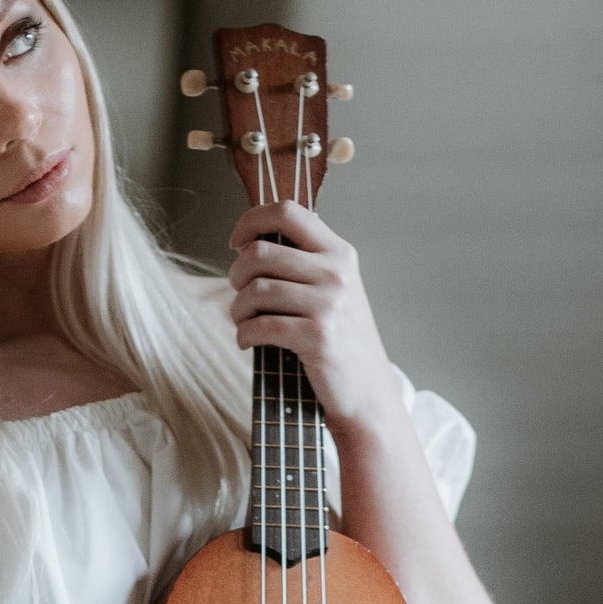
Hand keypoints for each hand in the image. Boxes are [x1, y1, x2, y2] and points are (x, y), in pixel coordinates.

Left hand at [227, 201, 405, 438]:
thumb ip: (302, 263)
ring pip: (255, 290)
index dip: (251, 221)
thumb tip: (248, 245)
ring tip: (243, 322)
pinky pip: (260, 326)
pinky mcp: (318, 337)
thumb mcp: (334, 290)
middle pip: (259, 253)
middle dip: (236, 275)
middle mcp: (336, 272)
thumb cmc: (340, 340)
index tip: (236, 243)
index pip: (287, 212)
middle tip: (239, 296)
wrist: (366, 391)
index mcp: (339, 253)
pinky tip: (247, 341)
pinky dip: (244, 335)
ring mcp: (329, 304)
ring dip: (237, 310)